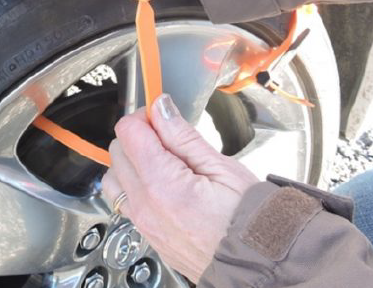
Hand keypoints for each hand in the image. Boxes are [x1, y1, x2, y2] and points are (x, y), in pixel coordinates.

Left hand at [101, 94, 258, 281]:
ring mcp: (142, 223)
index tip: (162, 118)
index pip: (129, 132)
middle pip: (117, 151)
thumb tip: (160, 108)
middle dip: (139, 137)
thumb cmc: (250, 219)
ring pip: (114, 176)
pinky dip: (134, 184)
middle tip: (170, 139)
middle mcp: (145, 205)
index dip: (145, 117)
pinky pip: (123, 200)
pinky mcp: (145, 233)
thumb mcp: (223, 168)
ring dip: (131, 161)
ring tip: (164, 162)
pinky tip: (161, 183)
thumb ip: (183, 136)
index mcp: (163, 185)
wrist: (258, 264)